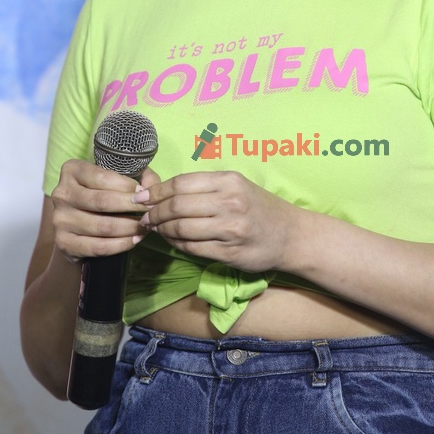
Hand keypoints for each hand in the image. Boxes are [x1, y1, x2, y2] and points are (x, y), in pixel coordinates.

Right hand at [51, 159, 160, 262]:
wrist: (75, 224)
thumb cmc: (100, 195)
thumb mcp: (115, 179)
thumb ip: (138, 177)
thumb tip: (152, 188)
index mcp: (72, 170)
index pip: (103, 177)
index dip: (128, 186)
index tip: (145, 194)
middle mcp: (62, 193)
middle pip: (102, 201)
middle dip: (132, 207)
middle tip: (150, 211)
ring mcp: (60, 220)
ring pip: (102, 226)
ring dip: (130, 228)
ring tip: (145, 227)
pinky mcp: (63, 243)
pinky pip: (98, 246)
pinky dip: (121, 245)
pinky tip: (134, 240)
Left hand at [134, 170, 300, 272]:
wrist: (291, 235)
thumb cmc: (259, 208)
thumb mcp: (236, 186)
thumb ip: (202, 187)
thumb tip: (158, 190)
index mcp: (229, 181)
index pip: (182, 183)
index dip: (157, 191)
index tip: (142, 198)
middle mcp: (230, 202)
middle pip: (178, 206)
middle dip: (154, 212)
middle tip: (145, 217)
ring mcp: (230, 229)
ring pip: (181, 228)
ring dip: (162, 230)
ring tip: (156, 229)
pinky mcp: (229, 253)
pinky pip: (192, 248)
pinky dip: (176, 244)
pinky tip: (172, 240)